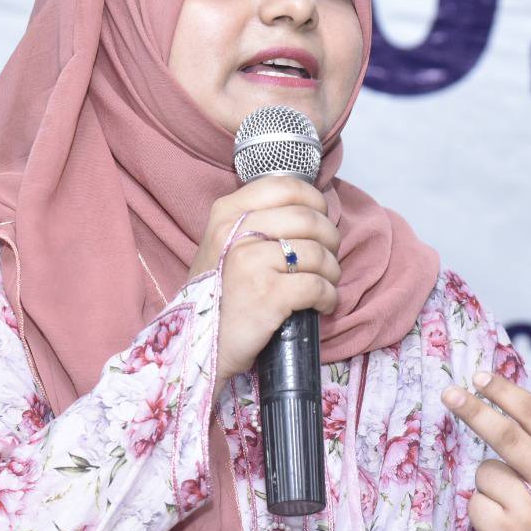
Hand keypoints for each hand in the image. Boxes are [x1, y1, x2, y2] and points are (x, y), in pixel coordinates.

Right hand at [189, 176, 341, 390]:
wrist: (198, 344)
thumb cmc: (219, 294)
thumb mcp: (223, 245)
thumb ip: (255, 221)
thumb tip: (308, 209)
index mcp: (226, 213)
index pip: (284, 186)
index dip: (314, 200)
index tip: (320, 217)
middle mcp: (236, 232)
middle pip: (308, 218)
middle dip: (330, 239)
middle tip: (327, 258)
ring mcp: (251, 263)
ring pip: (317, 252)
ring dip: (332, 271)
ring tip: (325, 284)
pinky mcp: (268, 294)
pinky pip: (317, 286)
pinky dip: (329, 296)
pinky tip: (322, 305)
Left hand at [440, 365, 530, 530]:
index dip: (509, 394)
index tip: (481, 377)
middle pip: (508, 437)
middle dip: (475, 411)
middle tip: (450, 393)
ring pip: (487, 472)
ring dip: (488, 482)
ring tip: (509, 500)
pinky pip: (476, 503)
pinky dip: (481, 509)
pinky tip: (501, 522)